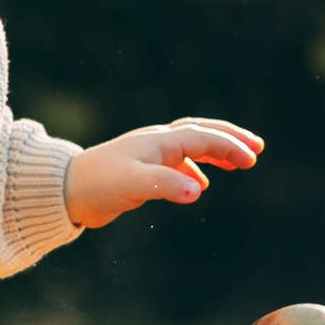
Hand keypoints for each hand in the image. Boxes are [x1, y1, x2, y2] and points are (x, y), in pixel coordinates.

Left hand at [63, 117, 262, 232]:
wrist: (66, 191)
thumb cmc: (98, 185)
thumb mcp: (133, 185)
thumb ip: (165, 186)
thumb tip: (199, 191)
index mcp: (159, 143)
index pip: (203, 138)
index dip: (230, 147)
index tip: (252, 159)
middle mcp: (157, 143)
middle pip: (201, 133)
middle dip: (230, 138)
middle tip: (258, 148)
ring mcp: (149, 155)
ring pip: (191, 145)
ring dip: (216, 151)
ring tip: (239, 163)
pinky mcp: (142, 170)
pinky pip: (178, 162)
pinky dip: (196, 168)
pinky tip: (200, 184)